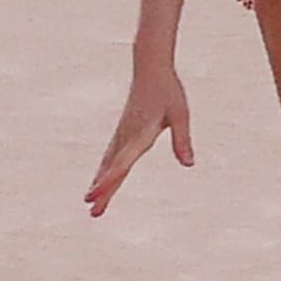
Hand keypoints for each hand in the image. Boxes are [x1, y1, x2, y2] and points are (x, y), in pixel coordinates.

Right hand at [85, 62, 192, 217]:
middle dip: (103, 191)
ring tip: (91, 207)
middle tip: (93, 213)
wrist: (150, 66)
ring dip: (100, 185)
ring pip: (108, 164)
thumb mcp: (180, 114)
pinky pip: (110, 157)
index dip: (109, 181)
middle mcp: (126, 136)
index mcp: (140, 133)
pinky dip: (103, 172)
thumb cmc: (168, 91)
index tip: (94, 195)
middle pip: (112, 169)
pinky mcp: (122, 132)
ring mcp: (121, 134)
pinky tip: (99, 181)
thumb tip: (189, 164)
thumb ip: (182, 140)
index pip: (123, 163)